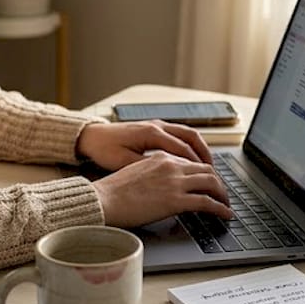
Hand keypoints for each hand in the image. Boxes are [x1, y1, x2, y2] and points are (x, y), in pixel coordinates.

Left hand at [76, 120, 213, 169]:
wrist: (90, 136)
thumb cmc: (104, 149)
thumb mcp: (124, 163)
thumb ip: (147, 169)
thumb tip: (168, 179)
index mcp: (151, 133)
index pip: (183, 149)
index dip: (198, 165)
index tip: (207, 178)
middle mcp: (157, 125)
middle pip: (191, 137)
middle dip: (205, 155)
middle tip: (214, 173)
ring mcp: (156, 124)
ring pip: (187, 133)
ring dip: (200, 148)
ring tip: (208, 166)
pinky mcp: (153, 127)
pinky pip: (179, 134)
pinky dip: (190, 145)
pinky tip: (192, 159)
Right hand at [91, 152, 232, 227]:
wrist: (104, 200)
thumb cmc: (113, 191)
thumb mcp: (135, 173)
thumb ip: (153, 174)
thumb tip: (162, 186)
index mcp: (161, 157)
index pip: (191, 162)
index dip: (204, 173)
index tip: (208, 183)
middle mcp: (171, 166)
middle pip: (207, 170)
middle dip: (218, 182)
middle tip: (221, 194)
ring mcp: (175, 182)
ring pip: (211, 183)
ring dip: (223, 195)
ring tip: (226, 205)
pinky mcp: (176, 200)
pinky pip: (207, 203)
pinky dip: (220, 209)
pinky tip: (225, 215)